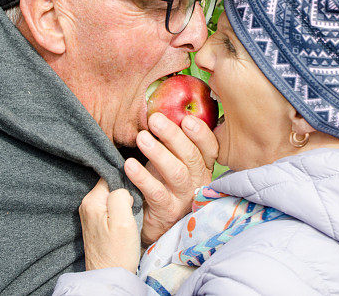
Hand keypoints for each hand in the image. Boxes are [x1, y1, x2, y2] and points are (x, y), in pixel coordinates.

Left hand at [79, 179, 140, 272]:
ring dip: (122, 203)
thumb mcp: (123, 221)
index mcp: (91, 201)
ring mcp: (90, 215)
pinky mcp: (95, 223)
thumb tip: (122, 185)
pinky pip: (109, 208)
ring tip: (130, 216)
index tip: (133, 196)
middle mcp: (87, 205)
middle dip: (124, 192)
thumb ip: (120, 195)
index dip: (125, 181)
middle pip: (110, 185)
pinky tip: (125, 221)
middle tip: (133, 207)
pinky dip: (119, 211)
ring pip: (111, 196)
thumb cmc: (118, 252)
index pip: (109, 176)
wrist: (109, 276)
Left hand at [124, 112, 217, 245]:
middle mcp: (199, 181)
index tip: (186, 118)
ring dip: (158, 153)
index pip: (210, 147)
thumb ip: (173, 143)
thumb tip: (159, 113)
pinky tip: (129, 165)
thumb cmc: (165, 184)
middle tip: (154, 119)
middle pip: (191, 156)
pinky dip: (142, 177)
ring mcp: (184, 198)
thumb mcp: (174, 162)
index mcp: (203, 166)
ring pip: (176, 172)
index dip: (200, 132)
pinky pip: (156, 193)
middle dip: (173, 136)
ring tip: (141, 137)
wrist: (157, 225)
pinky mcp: (168, 211)